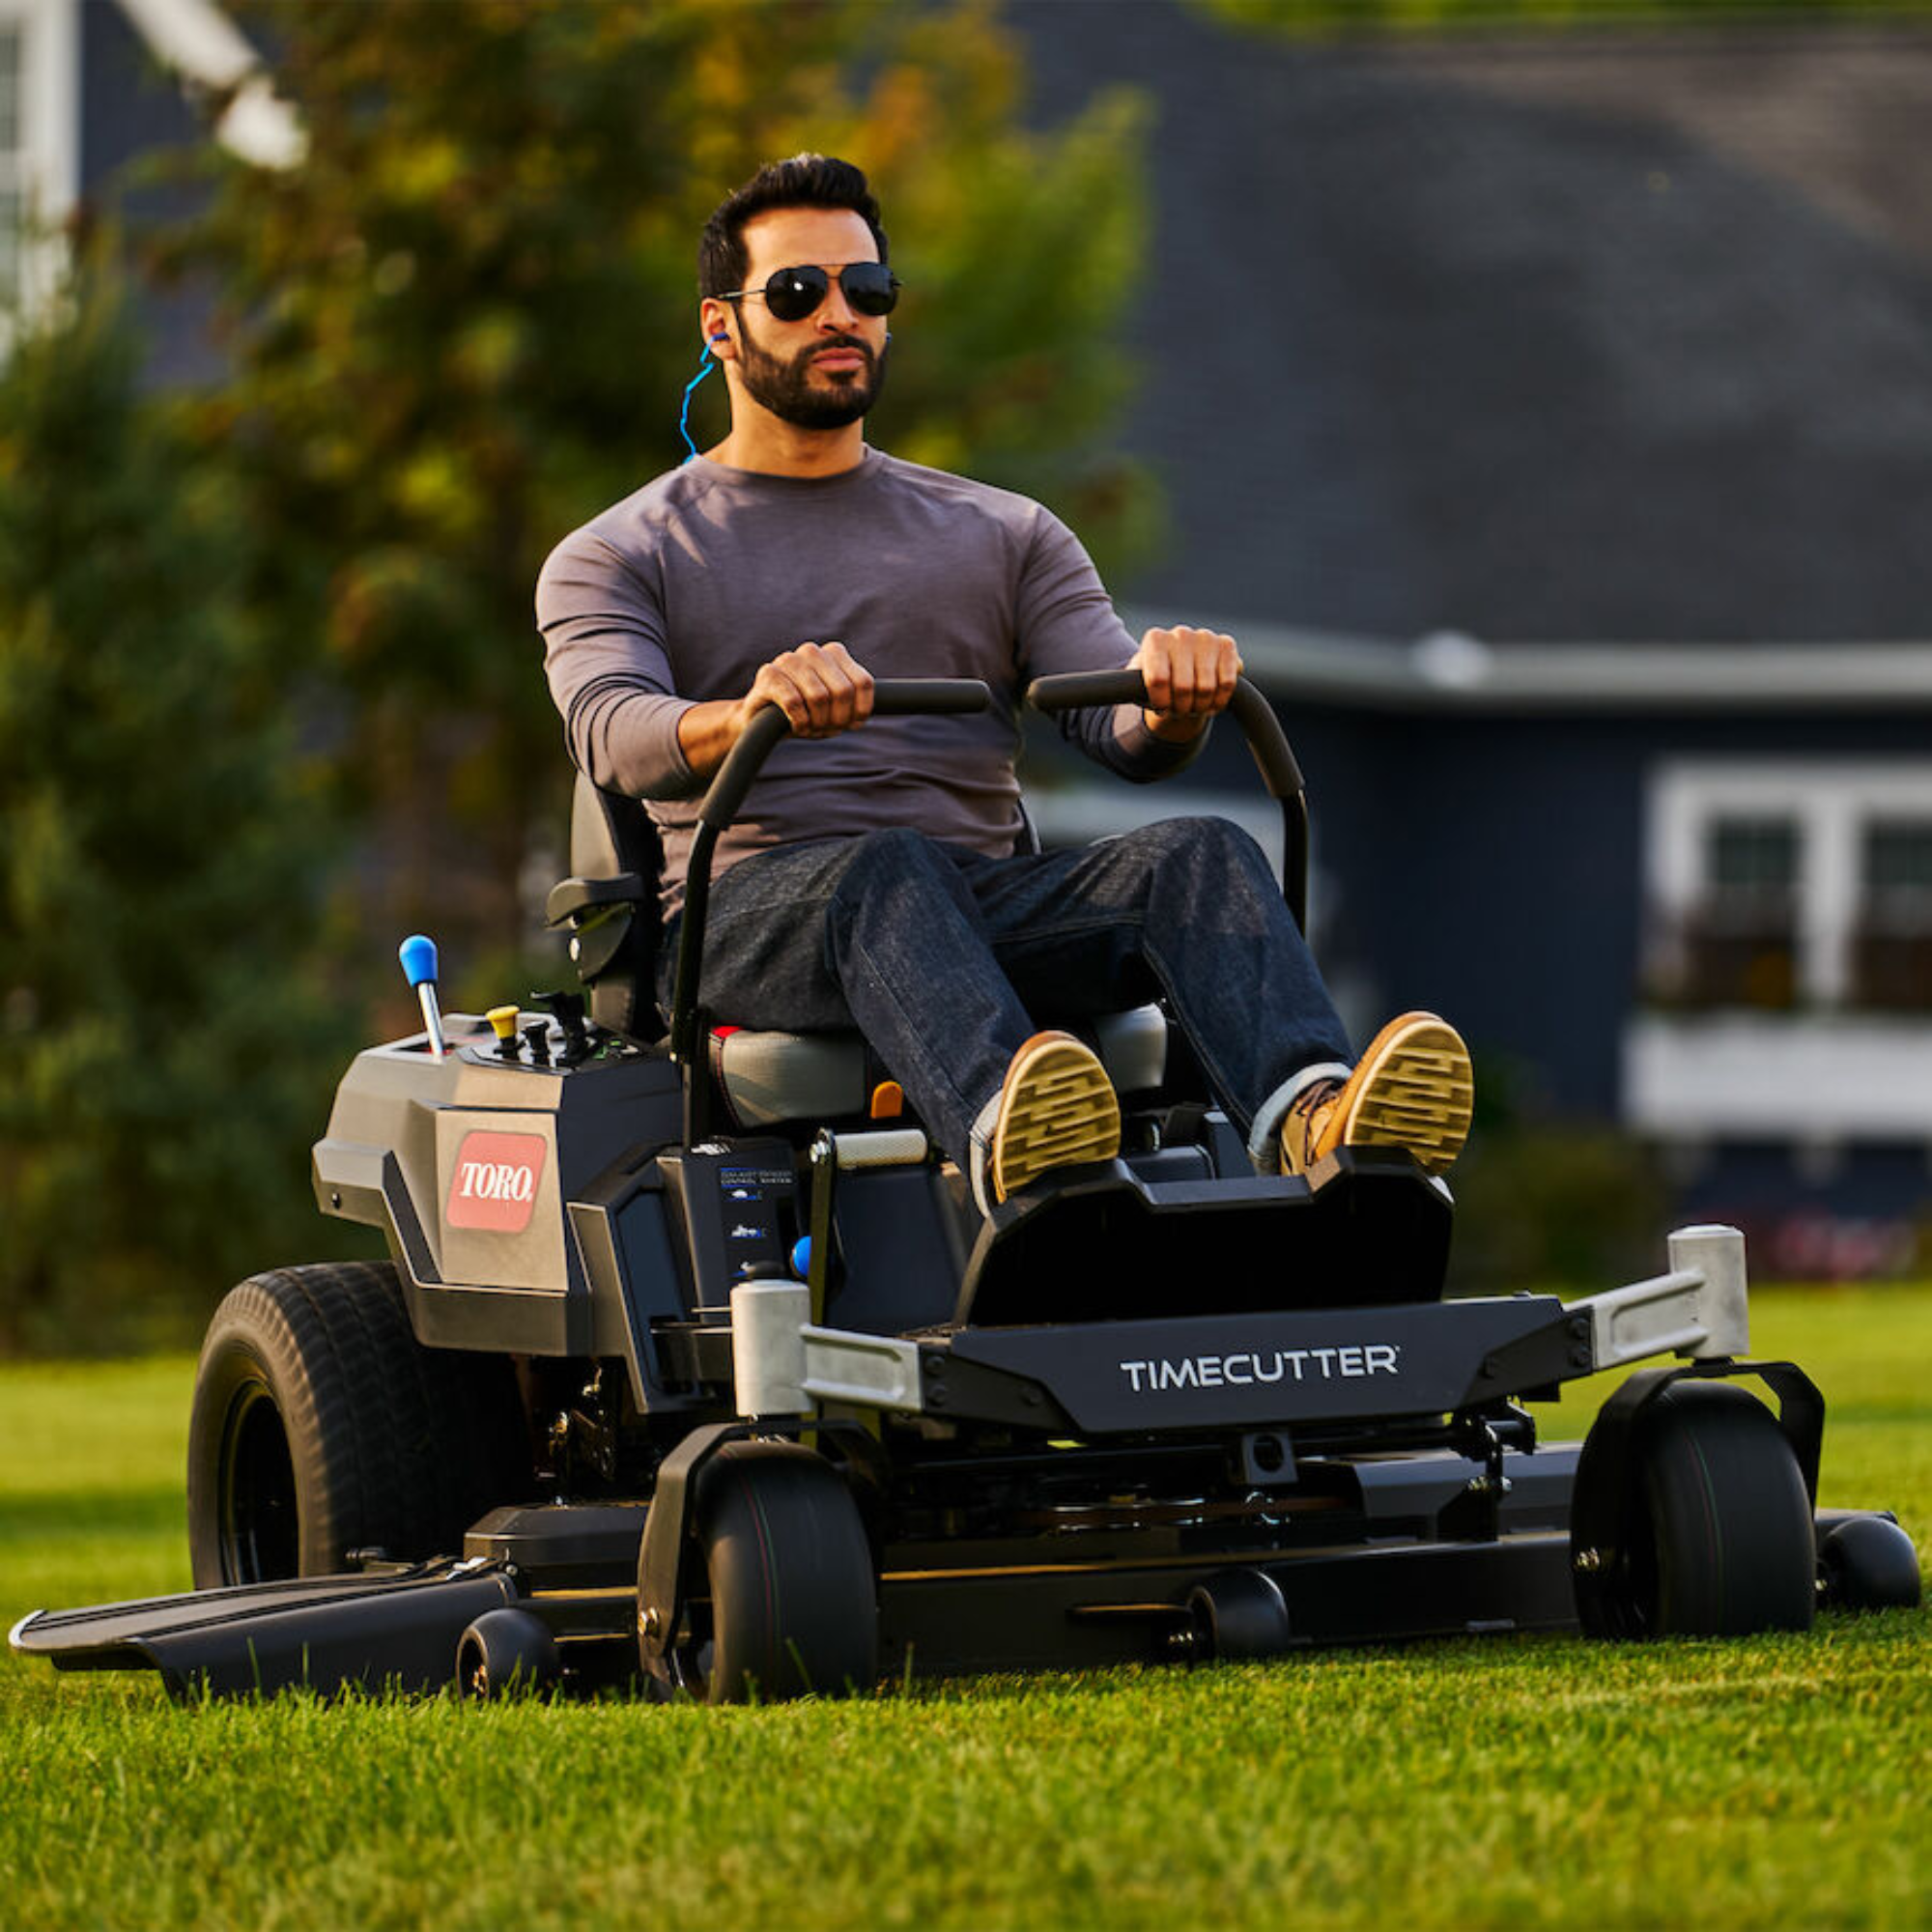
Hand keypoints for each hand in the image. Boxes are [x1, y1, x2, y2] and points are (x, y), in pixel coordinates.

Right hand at [739, 640, 874, 739]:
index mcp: (834, 653)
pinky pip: (794, 702)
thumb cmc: (805, 714)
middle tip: (825, 729)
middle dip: (838, 719)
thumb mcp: (836, 709)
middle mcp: (812, 651)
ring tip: (809, 728)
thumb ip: (854, 706)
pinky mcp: (768, 674)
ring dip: (817, 723)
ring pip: (819, 697)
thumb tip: (859, 717)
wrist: (762, 721)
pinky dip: (799, 722)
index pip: (863, 683)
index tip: (849, 724)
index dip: (860, 711)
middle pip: (843, 691)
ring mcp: (789, 659)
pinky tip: (796, 726)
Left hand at [1130, 626, 1241, 740]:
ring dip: (1200, 706)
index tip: (1161, 707)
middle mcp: (1180, 633)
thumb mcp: (1136, 685)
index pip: (1158, 679)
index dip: (1161, 702)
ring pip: (1206, 687)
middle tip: (1179, 710)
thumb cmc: (1157, 682)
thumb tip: (1130, 688)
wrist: (1182, 675)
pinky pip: (1227, 683)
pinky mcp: (1227, 645)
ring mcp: (1206, 637)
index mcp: (1155, 639)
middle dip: (1181, 707)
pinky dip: (1219, 700)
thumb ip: (1127, 685)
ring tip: (1193, 705)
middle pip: (1183, 687)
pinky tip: (1211, 700)